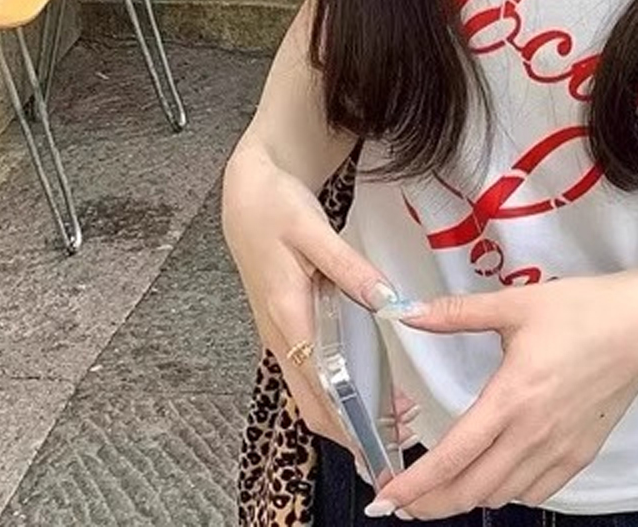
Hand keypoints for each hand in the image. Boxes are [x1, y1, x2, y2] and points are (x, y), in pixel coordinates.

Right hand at [221, 138, 420, 462]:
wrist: (245, 194)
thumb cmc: (277, 208)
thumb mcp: (313, 230)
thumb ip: (348, 267)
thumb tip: (386, 299)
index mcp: (286, 316)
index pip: (317, 387)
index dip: (346, 421)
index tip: (377, 443)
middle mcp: (279, 335)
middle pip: (311, 402)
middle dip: (349, 429)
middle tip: (392, 442)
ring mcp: (279, 334)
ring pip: (308, 390)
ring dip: (342, 412)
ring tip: (387, 420)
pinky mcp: (284, 326)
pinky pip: (307, 371)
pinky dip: (333, 390)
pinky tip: (364, 386)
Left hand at [367, 256, 637, 516]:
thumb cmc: (583, 310)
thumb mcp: (517, 304)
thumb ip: (459, 313)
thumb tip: (407, 311)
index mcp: (512, 398)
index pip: (453, 456)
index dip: (415, 484)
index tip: (385, 498)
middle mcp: (533, 434)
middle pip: (471, 491)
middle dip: (430, 504)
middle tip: (402, 501)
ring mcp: (559, 451)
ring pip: (502, 497)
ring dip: (466, 499)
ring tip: (441, 489)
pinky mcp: (580, 456)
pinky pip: (535, 492)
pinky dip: (506, 493)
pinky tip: (494, 477)